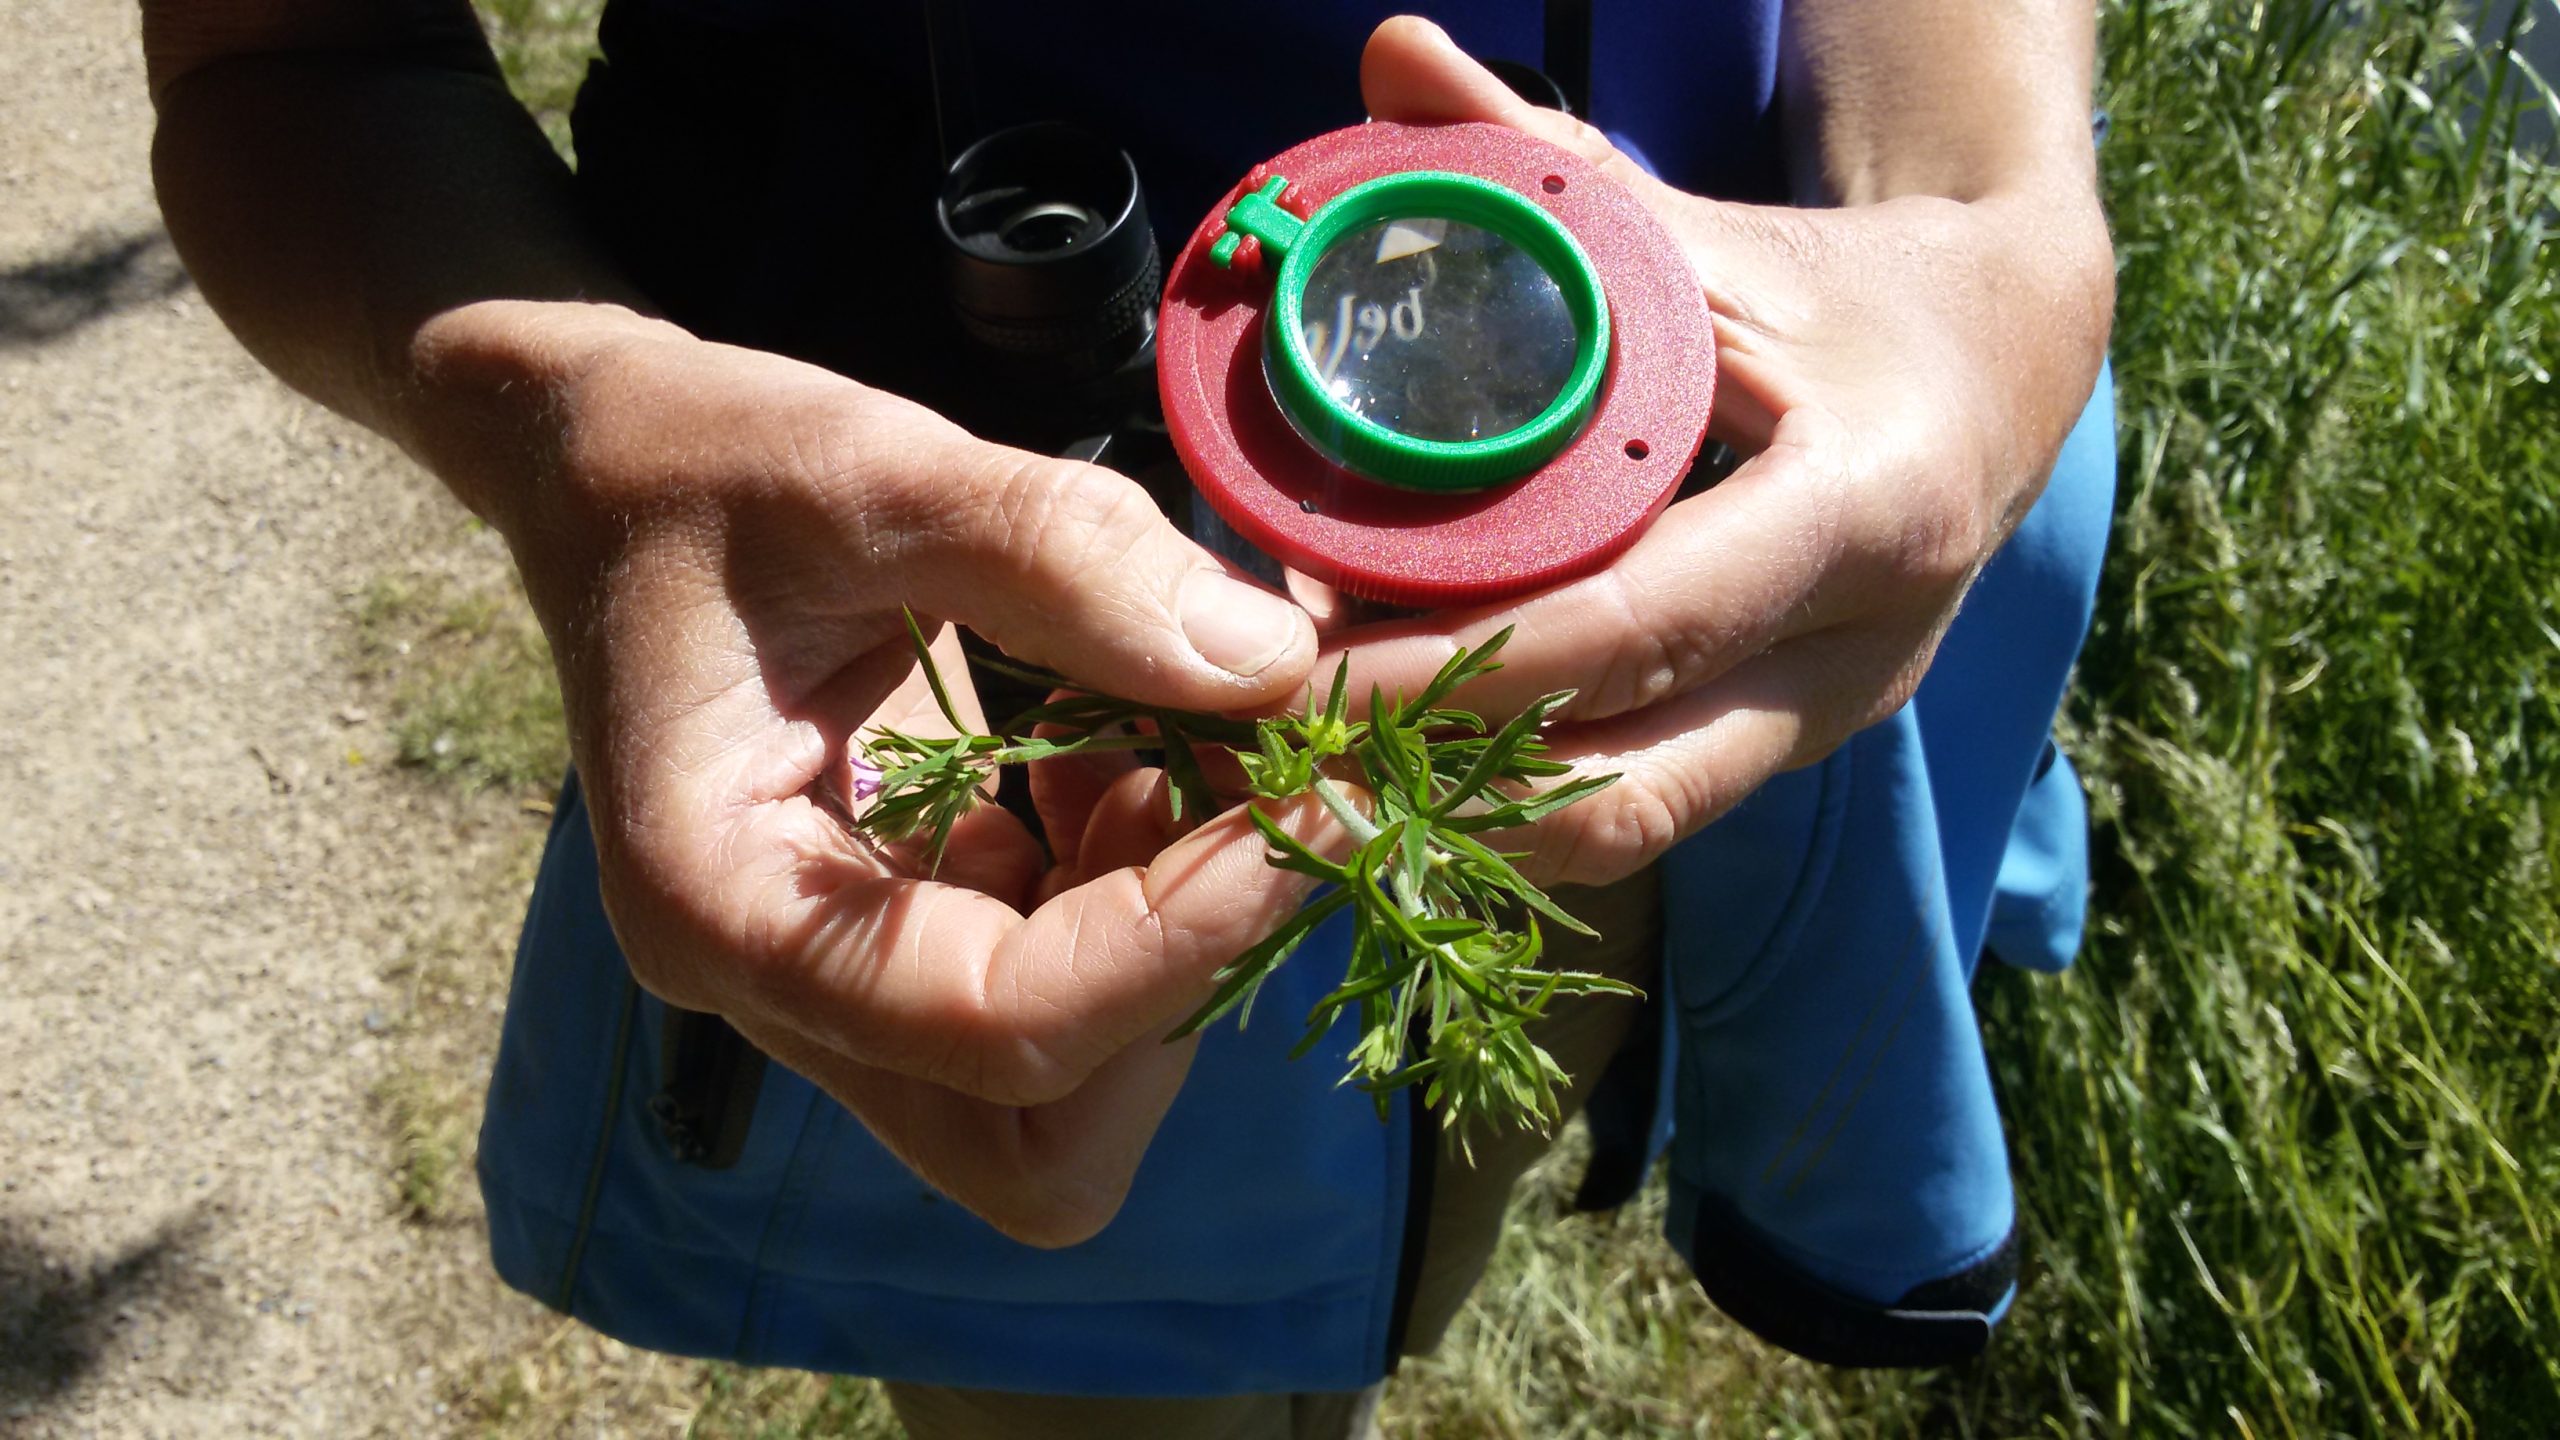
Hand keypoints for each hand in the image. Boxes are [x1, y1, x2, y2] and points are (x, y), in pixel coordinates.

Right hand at [420, 301, 1333, 1244]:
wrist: (608, 464)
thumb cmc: (699, 460)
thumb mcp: (871, 467)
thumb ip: (1060, 556)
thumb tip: (1270, 666)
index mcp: (722, 905)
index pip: (998, 1027)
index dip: (1181, 939)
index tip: (1310, 804)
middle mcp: (780, 984)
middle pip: (1035, 1142)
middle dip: (1184, 990)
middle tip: (1269, 806)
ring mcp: (846, 972)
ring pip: (1068, 1069)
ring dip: (1179, 925)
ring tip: (1208, 737)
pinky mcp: (910, 923)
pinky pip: (1063, 970)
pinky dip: (1145, 876)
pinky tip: (1139, 735)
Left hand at [1322, 19, 2113, 886]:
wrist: (2009, 374)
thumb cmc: (1856, 297)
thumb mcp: (1717, 232)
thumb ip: (1554, 171)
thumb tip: (1387, 59)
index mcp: (1860, 513)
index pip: (1633, 628)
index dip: (1454, 669)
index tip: (1297, 674)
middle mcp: (1853, 658)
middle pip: (1621, 791)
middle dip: (1429, 787)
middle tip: (1267, 744)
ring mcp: (1819, 724)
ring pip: (1619, 828)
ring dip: (1452, 806)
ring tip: (1304, 750)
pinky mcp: (1776, 749)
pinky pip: (1629, 804)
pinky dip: (1502, 790)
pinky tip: (1386, 746)